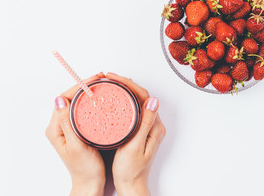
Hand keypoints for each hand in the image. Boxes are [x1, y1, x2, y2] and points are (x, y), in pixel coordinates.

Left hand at [45, 73, 105, 195]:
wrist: (90, 183)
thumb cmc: (84, 169)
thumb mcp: (76, 146)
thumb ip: (67, 123)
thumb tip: (59, 100)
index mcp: (55, 129)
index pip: (63, 99)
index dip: (78, 86)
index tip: (93, 80)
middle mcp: (59, 126)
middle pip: (69, 98)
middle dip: (84, 86)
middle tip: (101, 79)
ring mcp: (68, 127)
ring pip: (76, 103)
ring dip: (88, 92)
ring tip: (102, 85)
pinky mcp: (77, 129)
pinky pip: (82, 110)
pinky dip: (91, 101)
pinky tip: (101, 99)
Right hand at [106, 73, 165, 195]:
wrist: (131, 185)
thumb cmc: (131, 170)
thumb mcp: (135, 146)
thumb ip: (144, 123)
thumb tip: (153, 100)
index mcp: (154, 127)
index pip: (144, 96)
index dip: (129, 84)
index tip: (114, 78)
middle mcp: (154, 125)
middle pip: (141, 96)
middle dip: (125, 84)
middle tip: (109, 78)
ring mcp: (147, 127)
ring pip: (137, 102)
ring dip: (125, 91)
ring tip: (110, 84)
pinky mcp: (140, 131)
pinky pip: (133, 110)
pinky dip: (124, 101)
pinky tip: (114, 100)